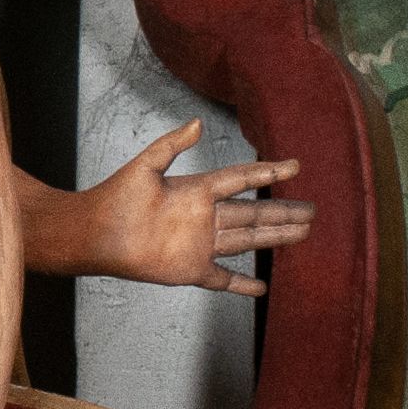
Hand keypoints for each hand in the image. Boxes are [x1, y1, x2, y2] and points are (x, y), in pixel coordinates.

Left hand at [82, 118, 313, 297]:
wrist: (95, 234)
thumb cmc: (116, 197)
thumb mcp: (146, 166)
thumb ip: (172, 145)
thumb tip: (197, 122)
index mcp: (196, 190)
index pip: (240, 179)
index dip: (267, 172)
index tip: (294, 166)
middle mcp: (204, 218)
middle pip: (252, 213)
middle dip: (282, 212)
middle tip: (312, 210)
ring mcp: (200, 245)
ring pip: (247, 241)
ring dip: (275, 237)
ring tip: (303, 233)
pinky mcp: (191, 270)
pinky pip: (223, 279)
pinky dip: (242, 284)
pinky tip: (262, 286)